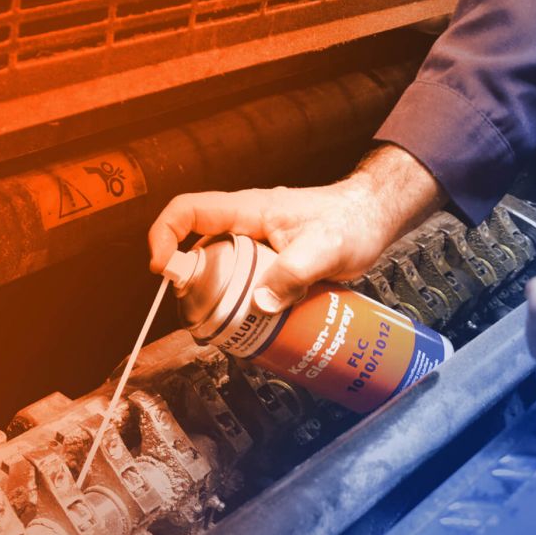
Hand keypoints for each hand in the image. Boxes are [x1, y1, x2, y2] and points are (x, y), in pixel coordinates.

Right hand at [148, 144, 445, 310]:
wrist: (372, 216)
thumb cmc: (351, 221)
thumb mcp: (326, 248)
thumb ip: (295, 273)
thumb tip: (261, 303)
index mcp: (247, 210)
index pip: (188, 210)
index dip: (164, 235)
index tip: (162, 268)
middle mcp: (243, 224)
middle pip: (195, 246)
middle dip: (188, 280)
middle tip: (200, 312)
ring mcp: (254, 242)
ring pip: (217, 267)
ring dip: (215, 295)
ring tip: (226, 324)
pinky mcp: (266, 260)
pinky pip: (240, 278)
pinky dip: (238, 300)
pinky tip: (253, 323)